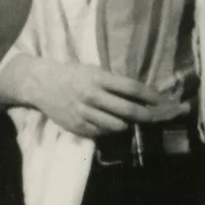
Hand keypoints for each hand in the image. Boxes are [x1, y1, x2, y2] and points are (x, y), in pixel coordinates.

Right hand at [5, 55, 188, 137]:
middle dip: (147, 115)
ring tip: (133, 121)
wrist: (42, 84)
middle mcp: (92, 95)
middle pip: (128, 110)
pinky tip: (113, 125)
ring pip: (117, 125)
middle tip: (157, 117)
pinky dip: (111, 130)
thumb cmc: (74, 75)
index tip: (162, 100)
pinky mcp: (77, 126)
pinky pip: (102, 133)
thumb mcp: (95, 71)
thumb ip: (115, 82)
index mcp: (99, 78)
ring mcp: (84, 112)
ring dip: (129, 124)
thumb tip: (143, 93)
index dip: (150, 96)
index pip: (132, 88)